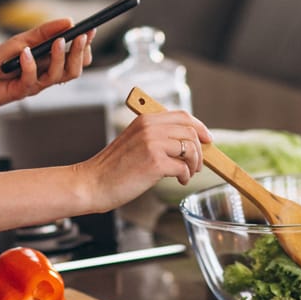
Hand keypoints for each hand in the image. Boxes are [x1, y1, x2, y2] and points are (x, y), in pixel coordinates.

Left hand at [0, 18, 95, 113]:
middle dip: (80, 53)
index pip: (76, 58)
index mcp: (49, 64)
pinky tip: (25, 53)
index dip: (85, 45)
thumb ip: (43, 32)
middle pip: (74, 70)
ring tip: (59, 42)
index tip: (91, 29)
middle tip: (80, 37)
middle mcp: (46, 76)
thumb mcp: (21, 41)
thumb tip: (68, 21)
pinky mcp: (20, 92)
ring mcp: (35, 85)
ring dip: (61, 57)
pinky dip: (30, 64)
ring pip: (59, 76)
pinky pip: (32, 79)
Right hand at [76, 111, 210, 212]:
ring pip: (191, 148)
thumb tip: (187, 141)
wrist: (93, 183)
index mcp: (145, 120)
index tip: (207, 139)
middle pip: (191, 131)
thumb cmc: (113, 168)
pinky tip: (178, 181)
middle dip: (200, 150)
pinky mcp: (155, 163)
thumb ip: (157, 136)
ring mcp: (152, 144)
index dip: (200, 127)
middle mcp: (150, 128)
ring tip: (187, 173)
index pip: (183, 116)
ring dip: (195, 163)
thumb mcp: (134, 141)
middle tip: (196, 164)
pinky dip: (185, 176)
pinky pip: (183, 167)